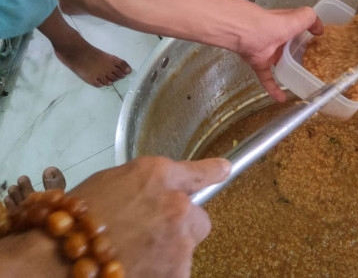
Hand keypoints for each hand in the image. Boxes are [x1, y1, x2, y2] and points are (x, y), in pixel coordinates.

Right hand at [69, 157, 229, 277]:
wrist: (53, 262)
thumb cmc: (71, 223)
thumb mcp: (109, 184)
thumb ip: (145, 184)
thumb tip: (162, 189)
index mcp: (157, 175)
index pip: (199, 171)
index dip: (213, 171)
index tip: (224, 170)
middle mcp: (175, 204)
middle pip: (198, 218)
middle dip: (181, 227)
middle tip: (151, 236)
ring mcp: (179, 241)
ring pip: (185, 248)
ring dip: (168, 252)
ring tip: (131, 256)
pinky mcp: (177, 272)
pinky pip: (177, 271)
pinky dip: (162, 273)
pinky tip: (134, 270)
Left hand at [237, 6, 322, 101]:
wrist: (249, 34)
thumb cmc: (274, 23)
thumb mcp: (300, 17)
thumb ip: (312, 20)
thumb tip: (320, 30)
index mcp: (286, 24)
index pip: (298, 27)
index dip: (306, 33)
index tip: (317, 42)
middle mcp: (276, 37)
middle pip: (288, 46)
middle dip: (297, 53)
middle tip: (311, 63)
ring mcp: (267, 51)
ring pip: (278, 62)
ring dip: (286, 70)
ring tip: (299, 80)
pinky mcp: (259, 63)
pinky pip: (267, 78)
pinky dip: (274, 89)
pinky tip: (282, 99)